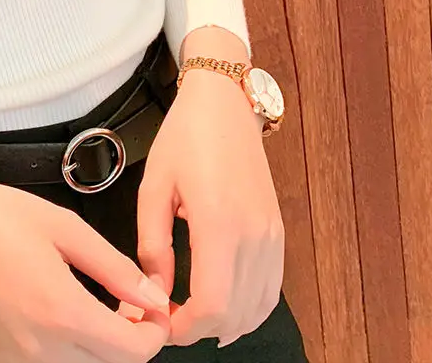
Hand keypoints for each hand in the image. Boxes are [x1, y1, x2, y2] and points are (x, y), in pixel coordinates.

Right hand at [0, 174, 170, 362]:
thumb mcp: (64, 227)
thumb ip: (114, 267)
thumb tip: (151, 295)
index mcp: (62, 312)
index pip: (135, 352)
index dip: (156, 330)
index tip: (153, 305)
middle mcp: (41, 349)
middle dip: (131, 338)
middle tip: (127, 300)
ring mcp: (17, 360)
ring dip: (100, 347)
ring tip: (94, 304)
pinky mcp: (0, 359)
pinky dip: (68, 349)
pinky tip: (60, 312)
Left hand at [136, 27, 283, 348]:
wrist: (224, 103)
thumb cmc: (185, 136)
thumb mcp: (154, 186)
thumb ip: (153, 244)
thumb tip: (154, 290)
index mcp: (219, 222)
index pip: (213, 304)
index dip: (185, 327)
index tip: (159, 322)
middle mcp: (254, 235)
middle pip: (237, 315)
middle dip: (199, 328)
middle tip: (166, 318)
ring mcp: (272, 235)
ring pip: (259, 307)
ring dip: (225, 322)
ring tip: (188, 313)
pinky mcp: (278, 231)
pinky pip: (272, 288)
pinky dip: (249, 308)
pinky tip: (223, 306)